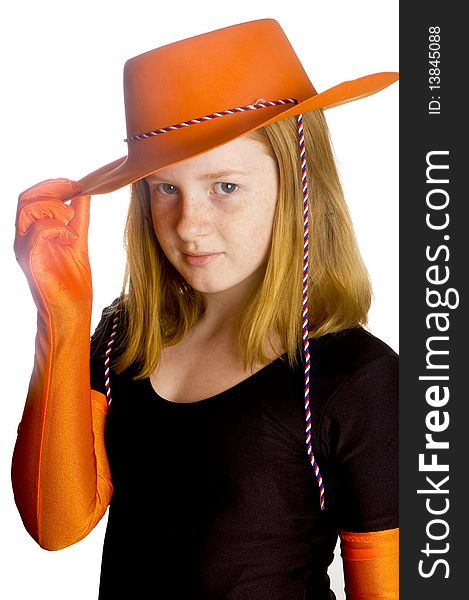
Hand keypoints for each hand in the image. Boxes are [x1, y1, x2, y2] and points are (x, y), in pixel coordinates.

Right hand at [14, 178, 91, 314]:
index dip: (52, 185)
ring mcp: (24, 249)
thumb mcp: (79, 240)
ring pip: (27, 210)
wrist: (72, 309)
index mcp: (32, 232)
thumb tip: (84, 192)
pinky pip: (37, 233)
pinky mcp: (30, 260)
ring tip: (71, 218)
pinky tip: (70, 237)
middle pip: (26, 198)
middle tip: (75, 190)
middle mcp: (24, 238)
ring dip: (54, 207)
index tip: (75, 184)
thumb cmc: (73, 280)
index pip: (31, 197)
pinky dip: (57, 228)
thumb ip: (79, 217)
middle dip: (52, 189)